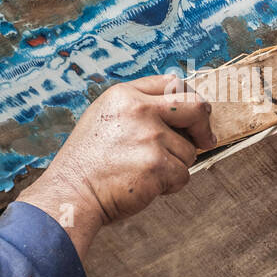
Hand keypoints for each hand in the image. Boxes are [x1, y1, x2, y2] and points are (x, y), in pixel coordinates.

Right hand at [18, 76, 214, 259]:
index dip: (188, 99)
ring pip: (188, 150)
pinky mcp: (157, 165)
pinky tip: (145, 186)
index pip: (172, 83)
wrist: (71, 193)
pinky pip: (183, 175)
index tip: (195, 115)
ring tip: (144, 172)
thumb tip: (179, 100)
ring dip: (175, 165)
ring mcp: (149, 137)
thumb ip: (138, 106)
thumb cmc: (89, 161)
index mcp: (125, 95)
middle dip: (204, 125)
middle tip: (205, 140)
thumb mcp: (105, 117)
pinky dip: (170, 186)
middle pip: (196, 106)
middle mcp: (139, 110)